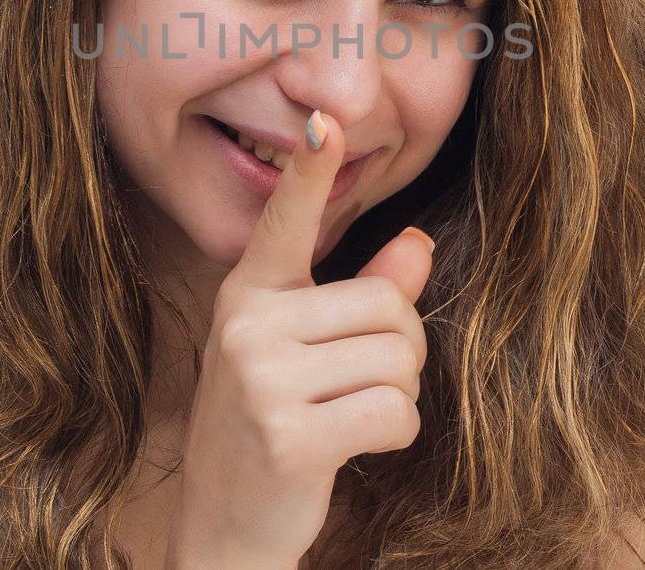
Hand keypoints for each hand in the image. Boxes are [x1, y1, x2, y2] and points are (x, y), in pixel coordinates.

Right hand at [163, 111, 436, 567]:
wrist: (225, 529)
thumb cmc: (274, 425)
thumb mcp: (305, 352)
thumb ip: (364, 293)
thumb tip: (419, 242)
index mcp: (248, 293)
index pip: (285, 221)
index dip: (309, 172)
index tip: (324, 117)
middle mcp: (246, 325)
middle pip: (388, 304)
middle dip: (401, 350)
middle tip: (362, 385)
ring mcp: (261, 380)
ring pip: (398, 360)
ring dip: (398, 396)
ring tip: (349, 418)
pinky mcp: (289, 436)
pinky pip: (395, 412)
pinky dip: (396, 434)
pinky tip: (355, 447)